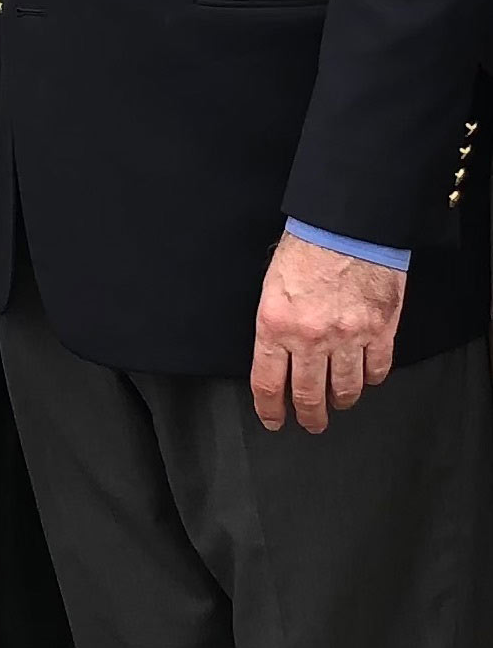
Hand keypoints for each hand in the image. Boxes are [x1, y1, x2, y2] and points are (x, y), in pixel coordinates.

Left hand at [249, 232, 404, 433]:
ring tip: (339, 403)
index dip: (270, 409)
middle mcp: (310, 337)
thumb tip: (278, 353)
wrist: (348, 224)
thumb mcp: (272, 285)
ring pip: (346, 388)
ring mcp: (348, 336)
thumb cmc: (307, 246)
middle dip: (310, 415)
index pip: (268, 383)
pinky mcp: (380, 330)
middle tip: (312, 423)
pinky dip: (371, 378)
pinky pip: (377, 369)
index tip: (274, 420)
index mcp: (275, 325)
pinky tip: (366, 378)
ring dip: (342, 401)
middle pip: (309, 395)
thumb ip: (275, 323)